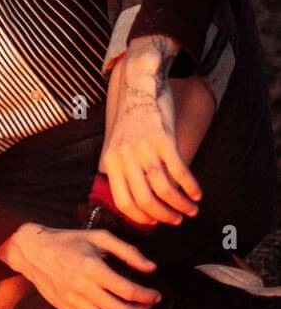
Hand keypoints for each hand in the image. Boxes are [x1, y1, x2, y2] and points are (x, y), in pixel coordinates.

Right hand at [0, 223, 160, 308]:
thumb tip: (151, 268)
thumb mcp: (98, 237)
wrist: (32, 251)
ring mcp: (73, 302)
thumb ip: (127, 251)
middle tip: (147, 305)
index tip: (155, 295)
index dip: (149, 296)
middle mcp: (82, 287)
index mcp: (92, 267)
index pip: (129, 291)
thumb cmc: (67, 241)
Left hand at [100, 34, 201, 225]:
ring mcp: (143, 148)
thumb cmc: (129, 119)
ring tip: (191, 210)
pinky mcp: (163, 139)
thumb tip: (135, 198)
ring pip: (164, 188)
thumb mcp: (116, 145)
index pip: (123, 202)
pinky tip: (197, 194)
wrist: (137, 85)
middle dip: (164, 216)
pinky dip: (190, 187)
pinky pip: (179, 171)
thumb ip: (122, 169)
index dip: (142, 217)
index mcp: (110, 162)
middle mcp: (124, 157)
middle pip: (144, 200)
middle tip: (177, 220)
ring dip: (180, 205)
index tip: (156, 223)